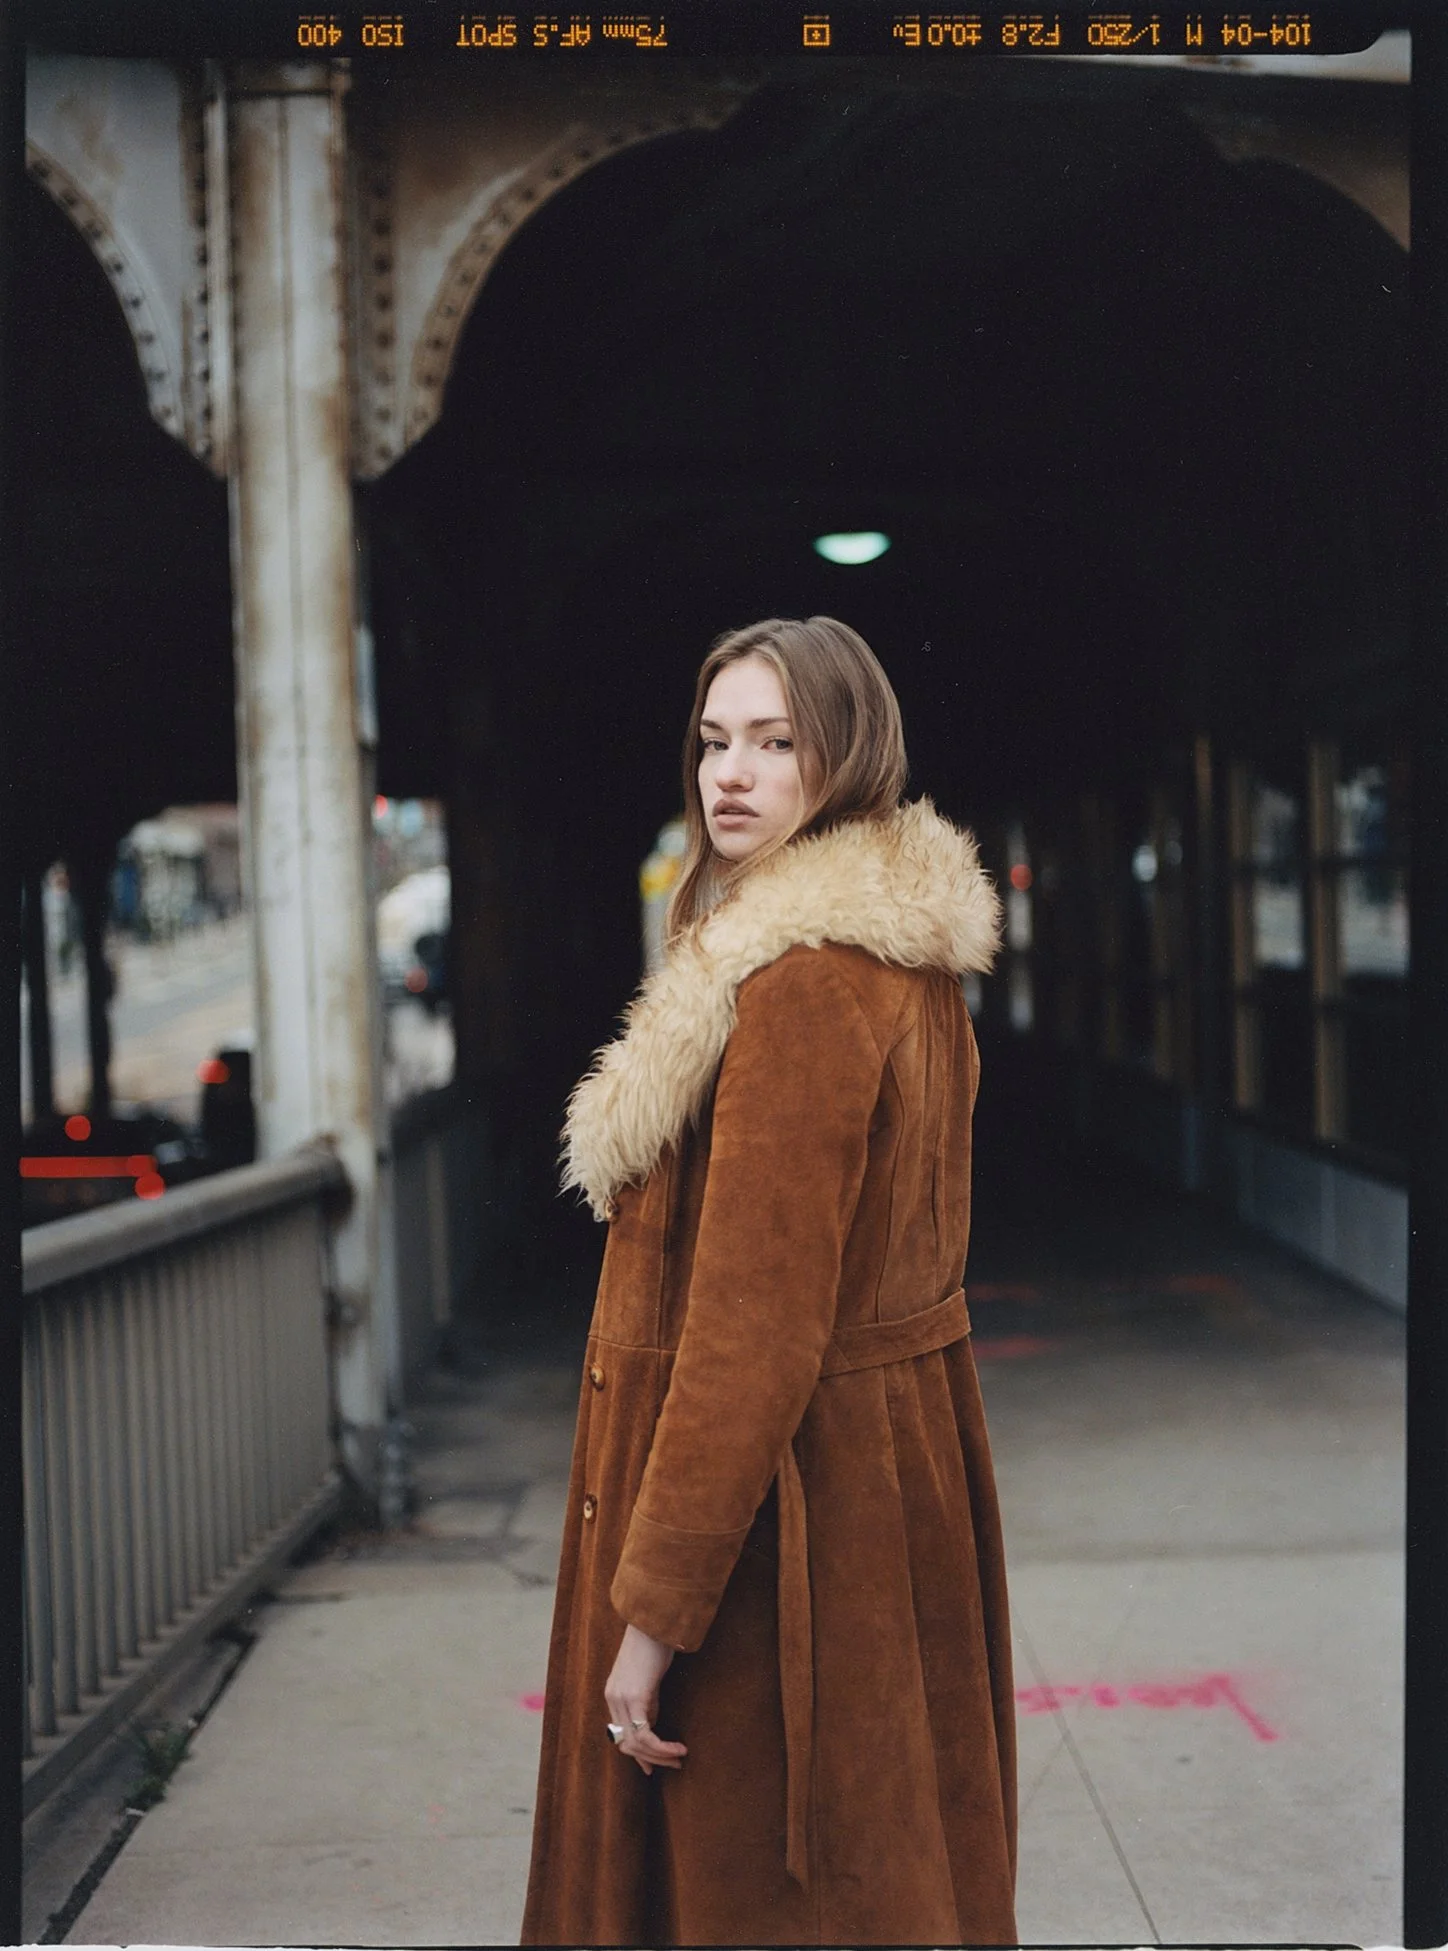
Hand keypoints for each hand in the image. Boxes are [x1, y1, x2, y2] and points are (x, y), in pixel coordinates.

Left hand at [604, 1624, 687, 1774]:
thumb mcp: (648, 1679)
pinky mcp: (635, 1697)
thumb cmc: (655, 1645)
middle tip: (675, 1764)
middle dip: (652, 1760)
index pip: (621, 1736)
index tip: (654, 1768)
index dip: (638, 1756)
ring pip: (636, 1745)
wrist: (655, 1621)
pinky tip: (679, 1748)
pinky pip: (645, 1736)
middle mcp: (613, 1699)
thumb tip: (652, 1725)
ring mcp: (621, 1699)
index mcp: (613, 1695)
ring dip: (661, 1756)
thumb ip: (647, 1701)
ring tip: (680, 1757)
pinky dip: (663, 1748)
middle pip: (627, 1745)